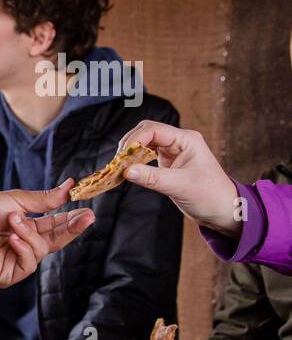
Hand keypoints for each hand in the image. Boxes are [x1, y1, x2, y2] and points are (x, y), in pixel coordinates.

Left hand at [0, 181, 94, 287]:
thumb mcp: (18, 201)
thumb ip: (45, 200)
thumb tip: (70, 187)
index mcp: (28, 229)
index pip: (57, 227)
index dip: (73, 221)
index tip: (89, 212)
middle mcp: (24, 246)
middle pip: (56, 241)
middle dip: (70, 229)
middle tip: (86, 217)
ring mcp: (16, 262)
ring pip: (41, 251)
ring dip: (29, 233)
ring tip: (13, 220)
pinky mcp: (6, 275)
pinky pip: (27, 265)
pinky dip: (22, 249)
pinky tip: (12, 239)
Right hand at [116, 122, 239, 235]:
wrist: (222, 210)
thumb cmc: (209, 196)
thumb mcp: (179, 186)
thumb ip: (151, 178)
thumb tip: (126, 171)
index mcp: (187, 140)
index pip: (153, 130)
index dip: (134, 140)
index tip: (121, 156)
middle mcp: (179, 142)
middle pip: (146, 132)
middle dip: (130, 144)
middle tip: (118, 161)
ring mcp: (173, 151)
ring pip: (144, 143)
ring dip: (131, 152)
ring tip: (120, 166)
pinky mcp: (168, 163)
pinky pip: (146, 155)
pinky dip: (135, 161)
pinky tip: (128, 170)